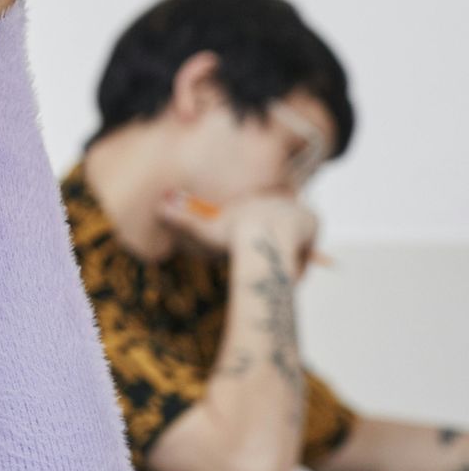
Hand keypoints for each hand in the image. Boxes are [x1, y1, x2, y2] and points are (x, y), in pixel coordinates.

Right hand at [160, 191, 318, 281]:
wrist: (259, 236)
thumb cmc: (230, 235)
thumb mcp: (202, 228)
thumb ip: (180, 219)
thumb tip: (157, 207)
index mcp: (254, 199)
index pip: (258, 218)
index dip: (254, 237)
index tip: (249, 249)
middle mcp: (278, 200)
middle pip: (276, 229)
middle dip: (270, 247)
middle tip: (260, 263)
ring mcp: (297, 209)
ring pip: (293, 240)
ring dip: (285, 256)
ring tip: (271, 271)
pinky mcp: (314, 221)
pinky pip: (309, 247)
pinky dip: (301, 260)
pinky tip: (289, 268)